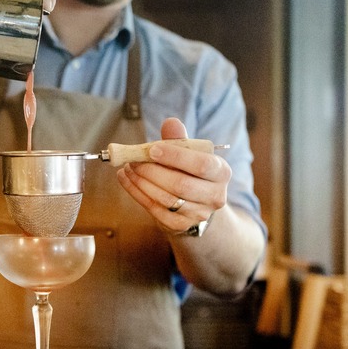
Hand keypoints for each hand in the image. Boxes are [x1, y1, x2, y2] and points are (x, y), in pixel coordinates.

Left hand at [116, 118, 231, 235]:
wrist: (193, 203)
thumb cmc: (189, 171)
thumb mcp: (189, 153)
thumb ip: (179, 139)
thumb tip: (171, 123)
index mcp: (221, 172)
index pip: (201, 165)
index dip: (175, 156)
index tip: (152, 149)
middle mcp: (215, 196)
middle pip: (181, 185)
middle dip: (152, 171)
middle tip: (133, 159)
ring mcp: (197, 214)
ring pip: (165, 198)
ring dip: (141, 181)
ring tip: (127, 167)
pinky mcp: (179, 225)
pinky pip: (154, 209)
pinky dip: (136, 192)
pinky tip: (126, 179)